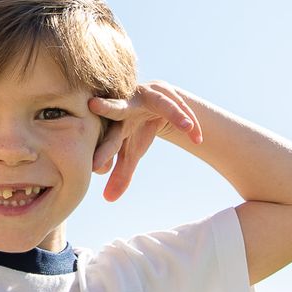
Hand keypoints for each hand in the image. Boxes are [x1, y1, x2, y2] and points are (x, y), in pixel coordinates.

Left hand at [88, 81, 201, 201]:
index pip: (108, 141)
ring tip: (187, 127)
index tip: (94, 168)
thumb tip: (108, 200)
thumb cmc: (137, 129)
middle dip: (107, 107)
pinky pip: (181, 108)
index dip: (102, 153)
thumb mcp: (131, 151)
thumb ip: (121, 174)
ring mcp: (149, 96)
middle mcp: (128, 106)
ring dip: (175, 114)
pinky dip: (190, 123)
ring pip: (162, 104)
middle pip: (118, 108)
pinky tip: (197, 139)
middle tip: (94, 105)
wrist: (155, 100)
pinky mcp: (167, 92)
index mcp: (116, 124)